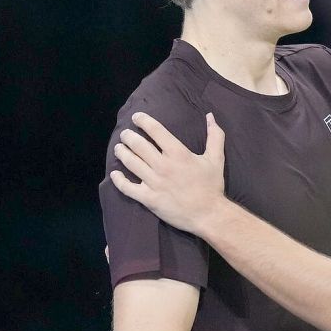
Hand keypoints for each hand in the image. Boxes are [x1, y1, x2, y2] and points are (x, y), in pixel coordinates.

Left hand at [110, 112, 225, 233]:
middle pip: (139, 145)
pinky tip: (114, 173)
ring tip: (118, 148)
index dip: (143, 121)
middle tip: (125, 134)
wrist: (208, 214)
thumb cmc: (212, 185)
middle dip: (129, 136)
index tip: (136, 117)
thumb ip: (215, 136)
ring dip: (121, 153)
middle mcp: (163, 165)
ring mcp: (154, 183)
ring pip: (131, 163)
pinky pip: (127, 188)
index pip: (156, 131)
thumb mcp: (216, 158)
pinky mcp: (148, 198)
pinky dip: (118, 180)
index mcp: (178, 153)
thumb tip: (210, 116)